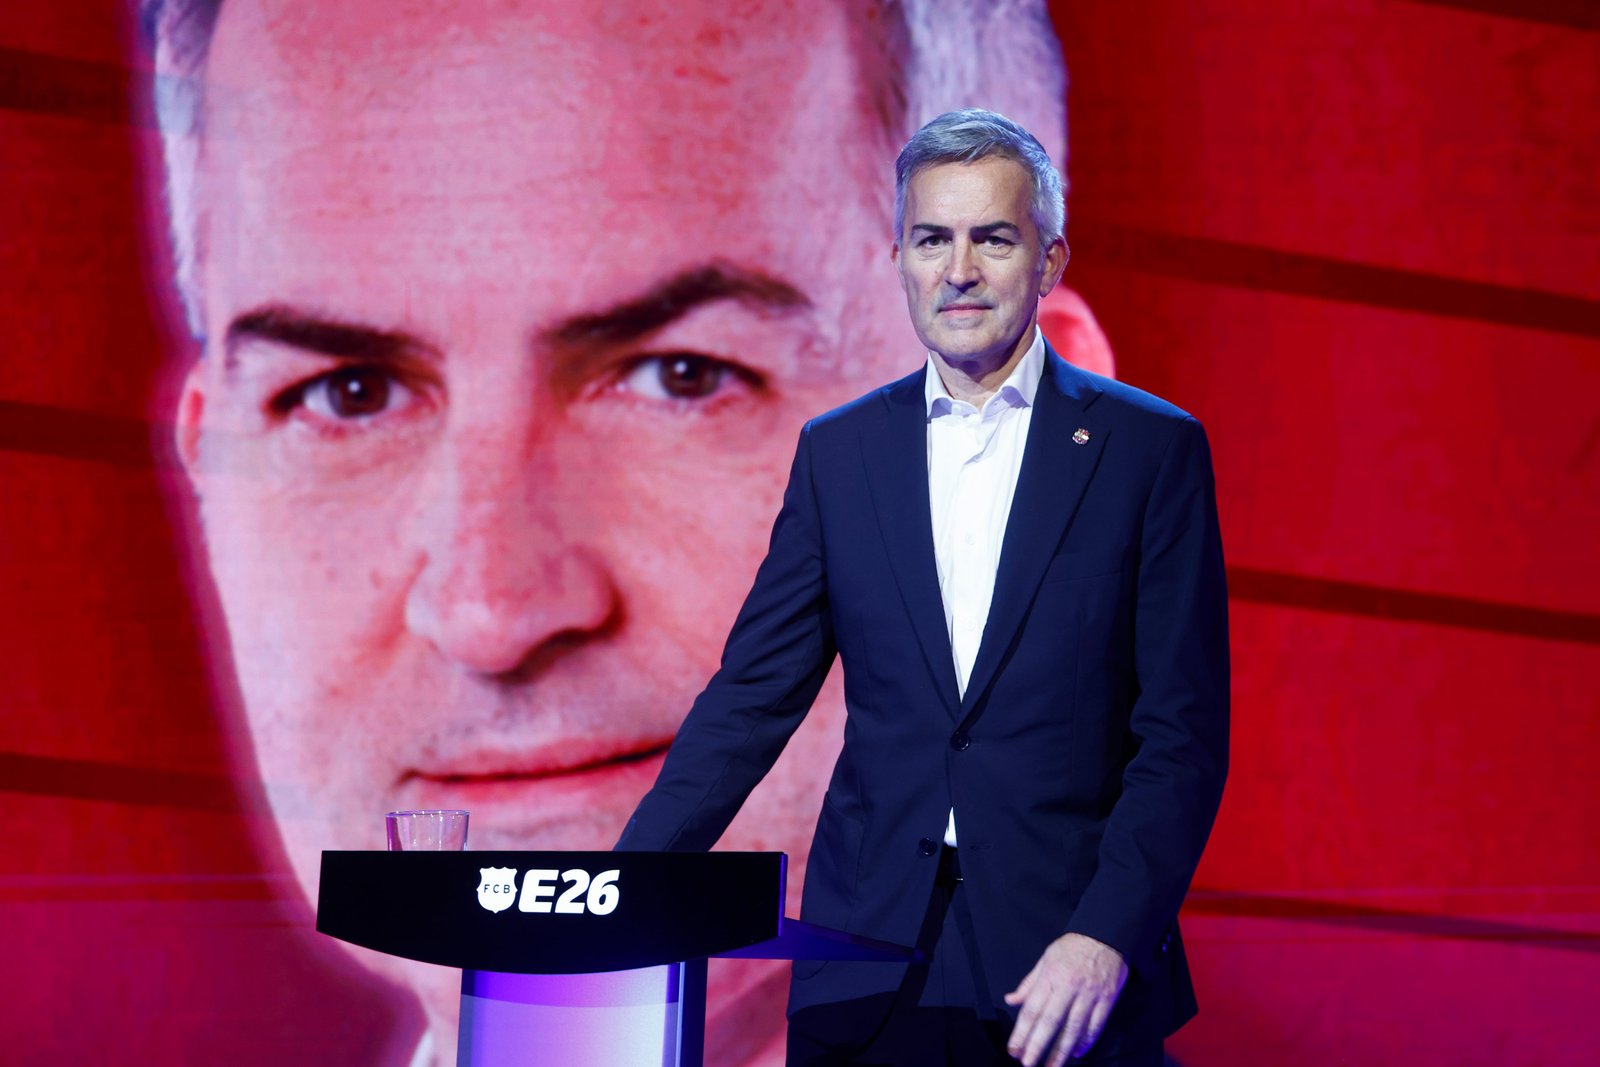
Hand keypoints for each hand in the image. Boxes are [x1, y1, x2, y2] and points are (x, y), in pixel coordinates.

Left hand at [1004, 932, 1127, 1065]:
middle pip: (1051, 1021)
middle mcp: (1069, 987)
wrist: (1105, 935)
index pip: (1032, 1009)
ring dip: (1061, 1051)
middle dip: (1038, 1045)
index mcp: (1050, 976)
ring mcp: (1089, 994)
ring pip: (1074, 1028)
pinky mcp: (1107, 999)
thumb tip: (1010, 1000)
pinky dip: (1086, 1041)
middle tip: (1028, 1063)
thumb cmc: (1072, 948)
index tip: (1014, 1049)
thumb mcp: (1045, 959)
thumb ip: (1029, 983)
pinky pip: (1096, 1025)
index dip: (1022, 1032)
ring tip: (1052, 1066)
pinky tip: (1076, 1053)